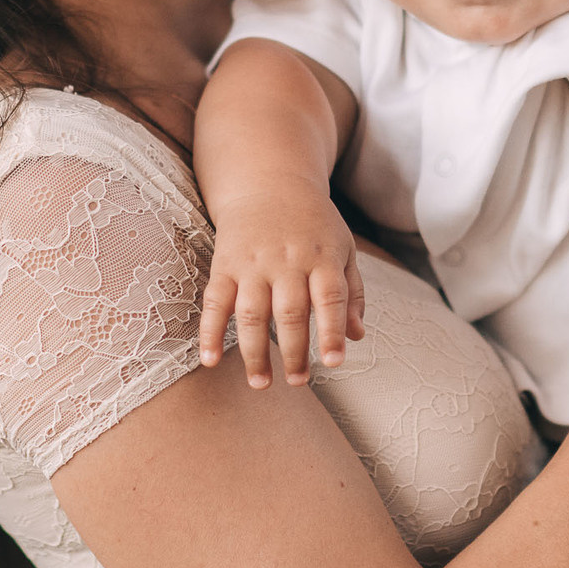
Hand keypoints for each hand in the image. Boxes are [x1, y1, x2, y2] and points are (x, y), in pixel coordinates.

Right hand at [200, 187, 364, 387]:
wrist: (269, 183)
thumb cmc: (313, 224)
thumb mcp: (343, 248)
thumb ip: (352, 293)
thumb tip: (357, 338)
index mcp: (322, 256)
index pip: (329, 298)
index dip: (331, 331)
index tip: (333, 363)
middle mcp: (287, 261)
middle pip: (290, 312)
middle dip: (294, 352)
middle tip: (298, 382)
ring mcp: (253, 263)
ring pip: (252, 313)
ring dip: (255, 352)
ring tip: (261, 384)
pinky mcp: (225, 265)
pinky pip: (215, 302)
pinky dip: (210, 332)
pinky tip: (210, 360)